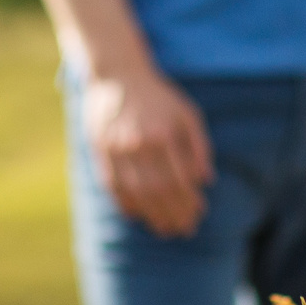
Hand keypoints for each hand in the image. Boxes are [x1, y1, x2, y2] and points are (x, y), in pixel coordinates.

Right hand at [80, 64, 213, 237]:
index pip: (179, 179)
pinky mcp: (99, 150)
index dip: (190, 201)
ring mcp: (116, 148)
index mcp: (163, 134)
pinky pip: (112, 185)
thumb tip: (206, 180)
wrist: (116, 74)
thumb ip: (199, 146)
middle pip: (158, 191)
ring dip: (152, 214)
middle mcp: (138, 143)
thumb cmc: (158, 95)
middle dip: (174, 213)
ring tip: (164, 228)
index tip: (199, 214)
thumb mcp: (187, 113)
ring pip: (136, 192)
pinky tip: (137, 215)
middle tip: (184, 229)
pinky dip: (125, 203)